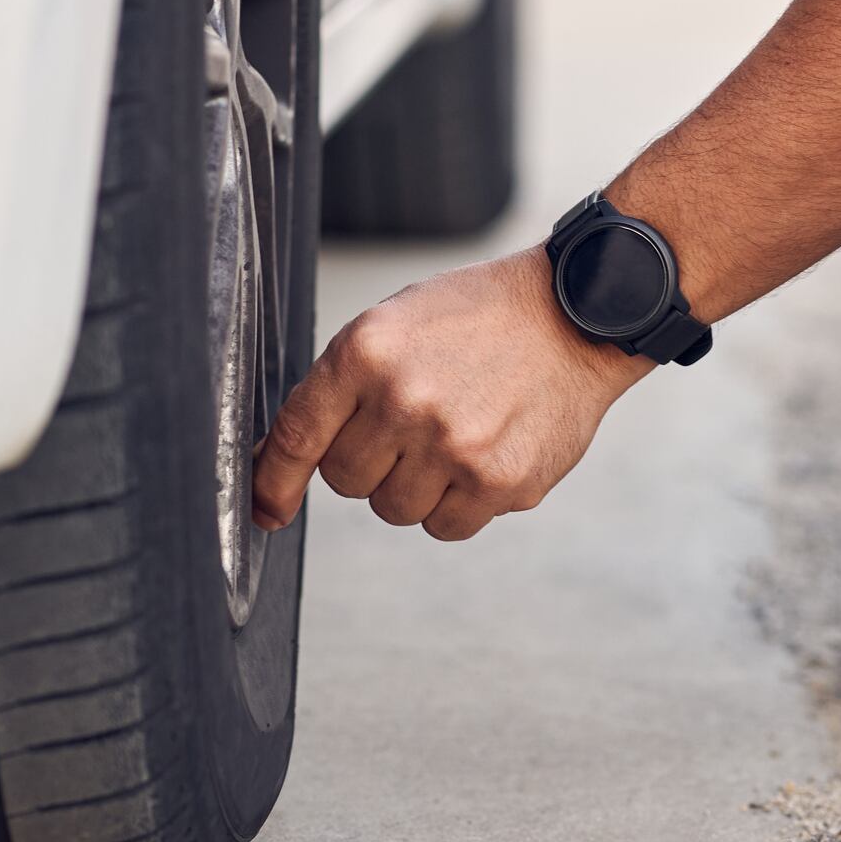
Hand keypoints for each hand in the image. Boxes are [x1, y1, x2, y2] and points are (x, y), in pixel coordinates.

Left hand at [251, 248, 650, 540]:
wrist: (574, 314)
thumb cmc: (480, 319)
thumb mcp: (394, 326)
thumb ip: (340, 388)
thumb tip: (277, 461)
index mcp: (365, 353)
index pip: (296, 436)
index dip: (272, 482)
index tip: (265, 510)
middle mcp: (404, 400)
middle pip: (345, 481)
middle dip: (369, 462)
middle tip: (411, 425)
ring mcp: (452, 446)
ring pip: (393, 509)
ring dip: (415, 485)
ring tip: (455, 433)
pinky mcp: (498, 482)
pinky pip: (445, 527)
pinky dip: (457, 504)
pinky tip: (483, 455)